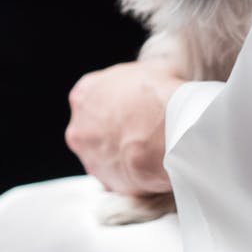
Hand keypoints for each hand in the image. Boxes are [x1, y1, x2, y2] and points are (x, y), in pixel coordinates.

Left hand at [66, 60, 185, 194]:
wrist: (172, 134)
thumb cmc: (161, 97)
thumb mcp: (155, 69)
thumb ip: (142, 78)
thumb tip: (155, 79)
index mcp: (85, 94)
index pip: (95, 96)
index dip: (120, 99)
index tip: (137, 103)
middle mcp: (79, 128)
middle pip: (96, 127)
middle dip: (116, 128)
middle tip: (144, 126)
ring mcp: (90, 158)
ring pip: (105, 154)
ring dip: (123, 152)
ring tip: (152, 147)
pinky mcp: (107, 182)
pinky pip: (119, 177)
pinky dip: (132, 173)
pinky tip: (153, 164)